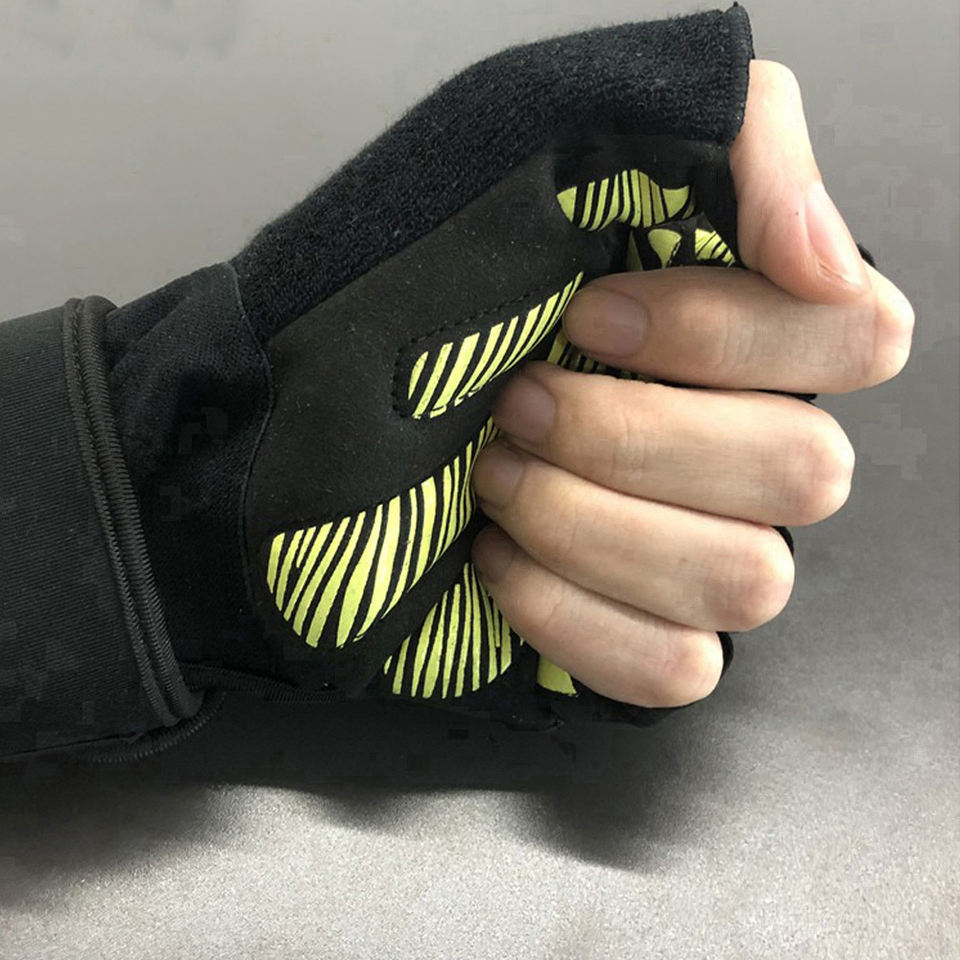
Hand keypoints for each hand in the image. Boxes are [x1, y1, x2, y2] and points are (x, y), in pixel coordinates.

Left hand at [469, 60, 914, 708]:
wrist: (367, 400)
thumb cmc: (474, 287)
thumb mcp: (593, 160)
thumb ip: (740, 158)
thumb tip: (822, 258)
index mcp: (762, 342)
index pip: (859, 339)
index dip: (728, 333)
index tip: (592, 316)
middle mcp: (761, 453)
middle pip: (804, 472)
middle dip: (632, 437)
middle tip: (515, 404)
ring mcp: (716, 559)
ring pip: (746, 582)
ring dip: (592, 526)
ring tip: (493, 480)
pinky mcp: (655, 644)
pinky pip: (676, 669)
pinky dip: (574, 617)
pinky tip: (497, 562)